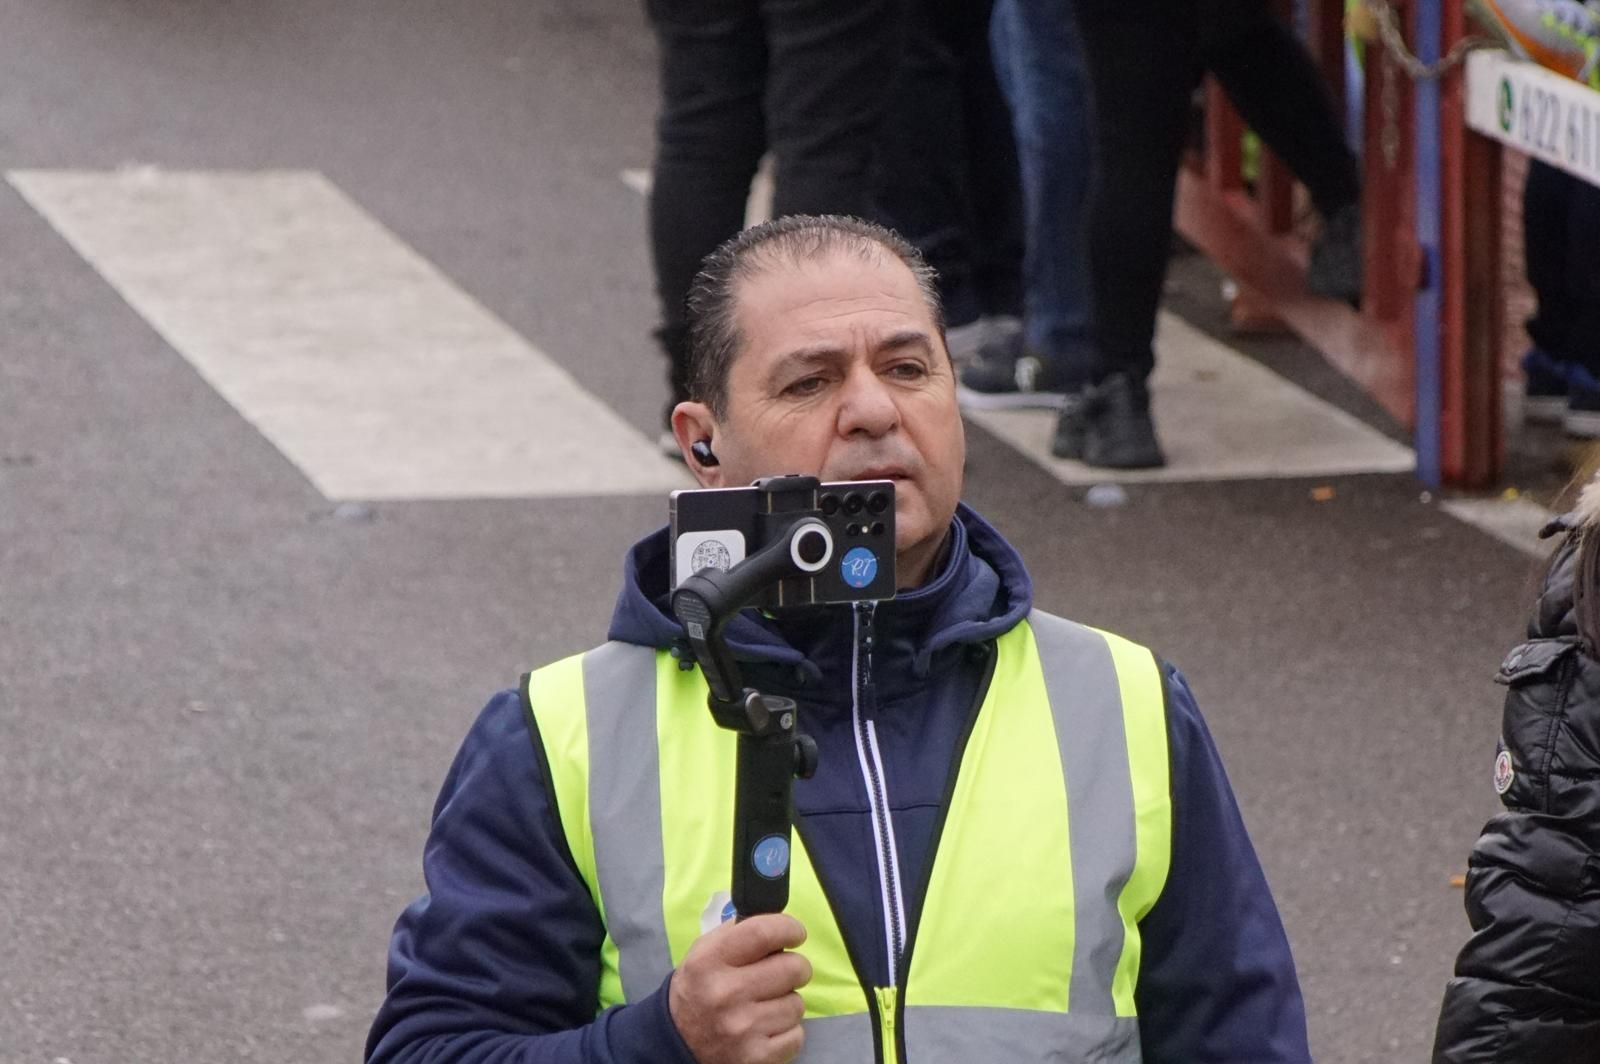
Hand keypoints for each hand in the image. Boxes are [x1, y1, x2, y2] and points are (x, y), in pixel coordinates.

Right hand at [668, 913, 810, 1063]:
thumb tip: (776, 922)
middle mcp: (725, 993)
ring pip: (797, 1003)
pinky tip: (767, 1028)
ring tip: (767, 1004)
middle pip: (792, 968)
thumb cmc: (699, 988)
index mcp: (709, 961)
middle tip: (782, 973)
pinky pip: (797, 1035)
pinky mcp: (756, 1057)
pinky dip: (788, 1031)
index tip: (795, 933)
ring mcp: (742, 1028)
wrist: (677, 1043)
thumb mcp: (704, 952)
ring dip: (788, 1002)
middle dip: (794, 967)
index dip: (789, 929)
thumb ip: (736, 932)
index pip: (763, 933)